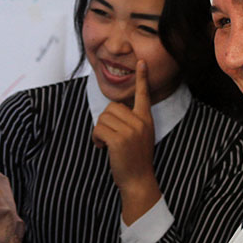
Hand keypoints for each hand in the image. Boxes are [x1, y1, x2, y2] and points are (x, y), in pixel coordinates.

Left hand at [92, 60, 161, 223]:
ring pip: (103, 118)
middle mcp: (140, 122)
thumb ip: (132, 121)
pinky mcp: (119, 140)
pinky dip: (96, 139)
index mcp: (146, 119)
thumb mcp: (141, 136)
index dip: (142, 78)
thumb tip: (113, 111)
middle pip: (112, 107)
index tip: (141, 62)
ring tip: (106, 143)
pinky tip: (102, 148)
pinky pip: (98, 129)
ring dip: (99, 131)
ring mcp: (130, 131)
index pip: (143, 94)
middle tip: (109, 136)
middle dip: (105, 121)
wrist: (139, 181)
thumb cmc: (136, 159)